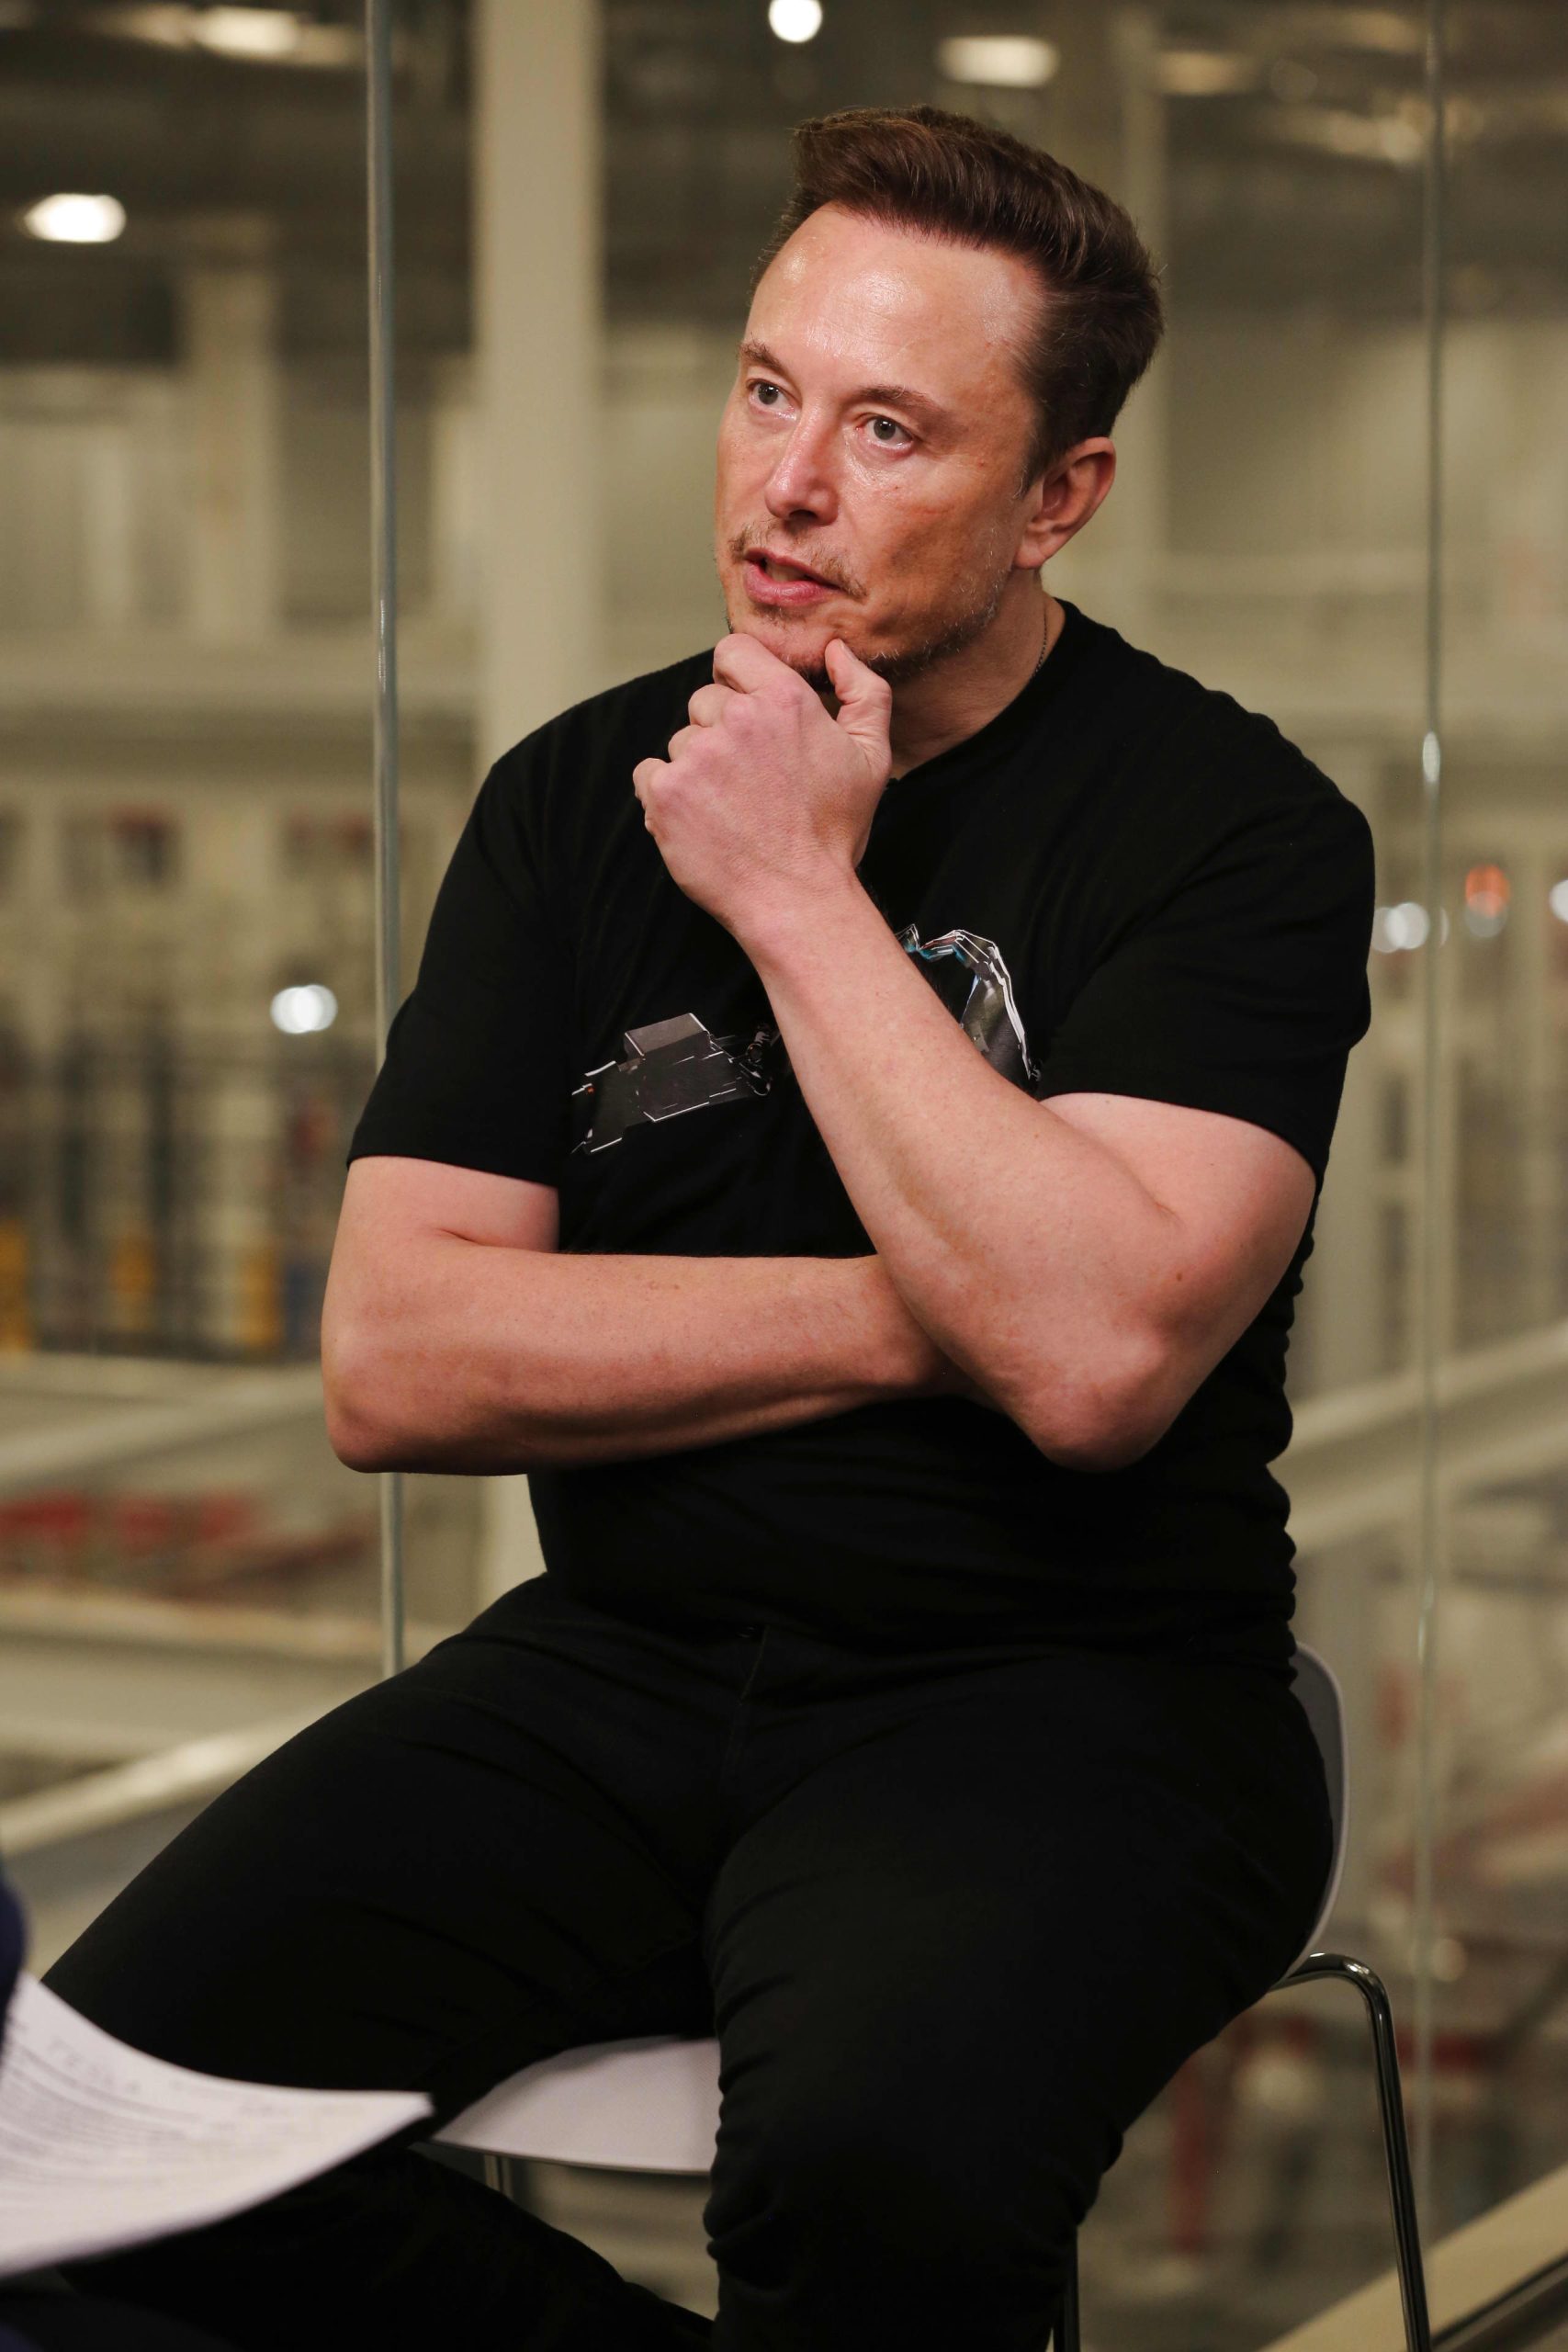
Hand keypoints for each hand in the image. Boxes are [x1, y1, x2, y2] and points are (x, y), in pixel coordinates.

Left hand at [632, 633, 891, 942]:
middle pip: (705, 701)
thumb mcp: (871, 759)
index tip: (745, 711)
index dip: (736, 677)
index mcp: (784, 700)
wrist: (796, 899)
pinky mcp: (666, 793)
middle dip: (721, 733)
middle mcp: (737, 720)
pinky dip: (666, 795)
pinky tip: (700, 819)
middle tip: (750, 781)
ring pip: (680, 742)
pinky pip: (649, 773)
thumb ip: (864, 693)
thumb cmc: (834, 833)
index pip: (733, 652)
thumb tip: (836, 650)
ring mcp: (696, 756)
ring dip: (697, 769)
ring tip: (730, 809)